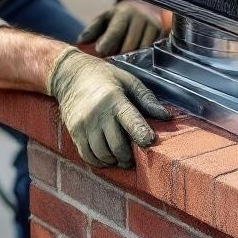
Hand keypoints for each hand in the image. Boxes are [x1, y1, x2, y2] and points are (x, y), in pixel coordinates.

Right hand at [47, 47, 169, 167]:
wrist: (71, 75)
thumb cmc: (105, 77)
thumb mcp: (128, 81)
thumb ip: (146, 99)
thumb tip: (166, 116)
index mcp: (114, 99)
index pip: (129, 119)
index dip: (140, 132)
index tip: (150, 141)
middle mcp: (97, 114)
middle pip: (116, 145)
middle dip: (129, 156)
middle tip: (135, 157)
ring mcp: (84, 125)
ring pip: (102, 154)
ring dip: (115, 161)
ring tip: (122, 158)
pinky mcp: (74, 132)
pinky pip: (87, 156)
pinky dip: (99, 162)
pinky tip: (107, 158)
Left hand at [78, 0, 162, 56]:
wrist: (144, 7)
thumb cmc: (119, 17)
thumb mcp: (105, 19)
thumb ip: (92, 30)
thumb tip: (80, 41)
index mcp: (124, 12)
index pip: (116, 30)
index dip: (108, 42)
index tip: (100, 52)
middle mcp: (140, 17)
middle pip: (129, 45)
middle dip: (119, 56)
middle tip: (111, 62)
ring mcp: (153, 25)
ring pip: (142, 50)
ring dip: (131, 59)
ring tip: (123, 62)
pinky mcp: (162, 33)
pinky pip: (151, 51)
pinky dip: (143, 58)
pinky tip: (136, 59)